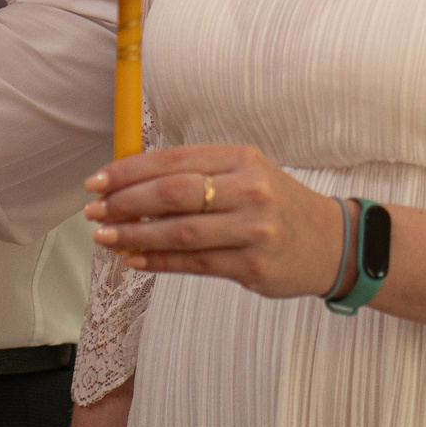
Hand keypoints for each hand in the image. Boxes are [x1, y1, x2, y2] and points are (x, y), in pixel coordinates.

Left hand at [84, 144, 346, 299]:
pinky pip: (195, 264)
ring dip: (135, 235)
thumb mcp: (245, 174)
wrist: (331, 243)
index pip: (173, 160)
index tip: (97, 181)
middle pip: (174, 193)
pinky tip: (133, 258)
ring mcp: (253, 230)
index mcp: (242, 158)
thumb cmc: (275, 204)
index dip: (129, 171)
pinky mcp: (253, 267)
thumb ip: (196, 175)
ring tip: (105, 237)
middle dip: (126, 202)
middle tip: (94, 211)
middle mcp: (250, 190)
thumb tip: (129, 182)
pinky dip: (159, 261)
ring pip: (181, 232)